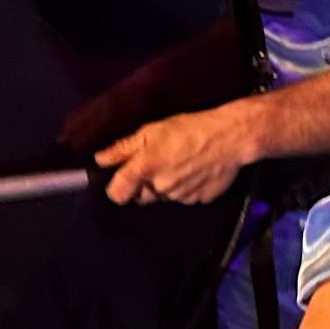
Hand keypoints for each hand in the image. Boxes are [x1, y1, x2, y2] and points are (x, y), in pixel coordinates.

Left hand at [96, 98, 257, 203]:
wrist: (230, 137)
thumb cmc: (189, 128)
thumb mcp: (151, 130)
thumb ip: (122, 148)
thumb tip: (99, 159)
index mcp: (145, 169)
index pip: (117, 194)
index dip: (116, 188)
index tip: (121, 179)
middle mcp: (160, 188)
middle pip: (141, 197)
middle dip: (143, 185)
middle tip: (156, 164)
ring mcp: (180, 197)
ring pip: (164, 196)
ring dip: (166, 185)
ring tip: (180, 163)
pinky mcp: (199, 200)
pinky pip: (185, 197)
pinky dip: (186, 187)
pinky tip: (195, 169)